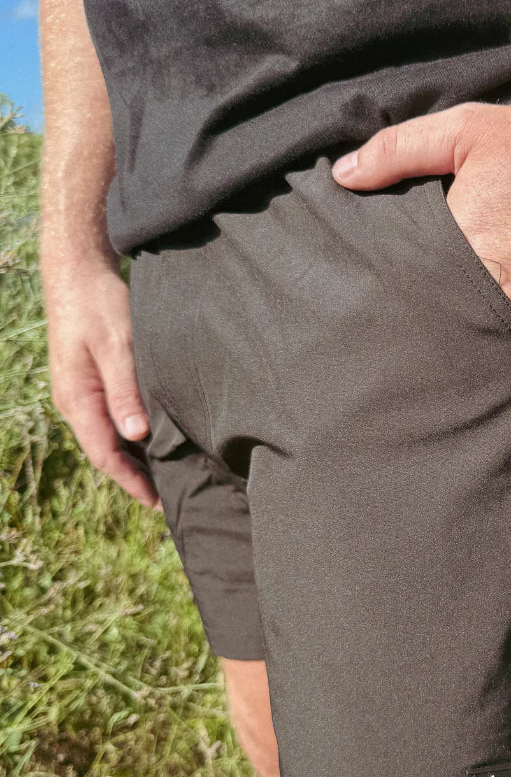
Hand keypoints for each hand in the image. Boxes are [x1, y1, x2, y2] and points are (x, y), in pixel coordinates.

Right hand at [43, 259, 160, 508]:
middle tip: (168, 497)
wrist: (79, 273)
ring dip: (135, 458)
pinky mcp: (91, 381)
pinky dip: (132, 435)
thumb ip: (126, 391)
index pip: (105, 455)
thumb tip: (137, 435)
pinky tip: (155, 439)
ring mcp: (81, 393)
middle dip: (135, 477)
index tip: (157, 503)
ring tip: (166, 475)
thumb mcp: (119, 348)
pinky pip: (111, 418)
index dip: (131, 482)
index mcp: (78, 400)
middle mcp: (75, 402)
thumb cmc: (100, 307)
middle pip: (107, 452)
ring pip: (109, 436)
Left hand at [332, 100, 510, 343]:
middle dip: (458, 326)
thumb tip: (342, 175)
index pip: (425, 302)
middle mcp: (505, 299)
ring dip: (500, 341)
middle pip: (464, 332)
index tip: (419, 302)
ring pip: (508, 349)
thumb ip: (399, 152)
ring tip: (506, 320)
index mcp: (467, 257)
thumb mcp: (468, 131)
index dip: (422, 303)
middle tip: (467, 312)